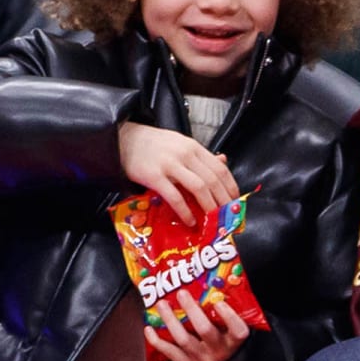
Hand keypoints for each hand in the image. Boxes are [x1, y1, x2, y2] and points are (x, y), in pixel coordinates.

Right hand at [118, 123, 239, 225]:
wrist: (124, 139)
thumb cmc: (154, 145)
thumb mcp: (180, 144)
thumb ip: (201, 155)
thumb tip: (224, 161)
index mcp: (193, 147)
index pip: (220, 168)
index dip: (230, 187)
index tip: (235, 201)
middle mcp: (185, 154)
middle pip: (213, 180)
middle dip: (224, 200)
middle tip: (228, 216)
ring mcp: (170, 165)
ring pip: (199, 187)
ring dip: (210, 206)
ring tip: (214, 220)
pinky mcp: (154, 176)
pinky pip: (175, 197)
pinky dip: (185, 211)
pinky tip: (190, 221)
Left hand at [146, 287, 248, 360]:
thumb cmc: (227, 343)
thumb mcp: (232, 330)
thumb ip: (225, 314)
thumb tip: (210, 288)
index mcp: (235, 341)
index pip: (237, 330)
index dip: (228, 315)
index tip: (218, 301)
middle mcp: (220, 352)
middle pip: (204, 329)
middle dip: (191, 309)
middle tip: (181, 293)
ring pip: (183, 339)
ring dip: (170, 320)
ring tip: (162, 304)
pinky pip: (170, 353)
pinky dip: (157, 340)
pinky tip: (149, 328)